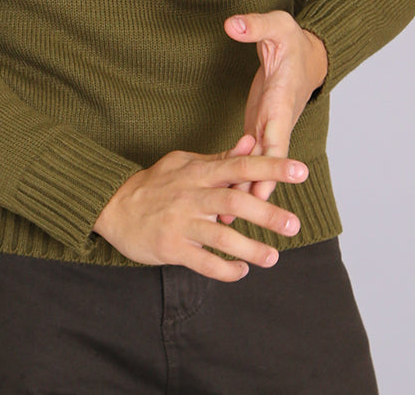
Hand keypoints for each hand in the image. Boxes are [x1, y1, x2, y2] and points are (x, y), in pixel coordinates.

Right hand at [93, 135, 307, 280]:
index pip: (240, 165)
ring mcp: (180, 221)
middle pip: (234, 200)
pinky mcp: (171, 246)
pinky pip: (202, 261)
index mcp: (198, 172)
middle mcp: (191, 194)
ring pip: (221, 234)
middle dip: (267, 213)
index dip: (271, 167)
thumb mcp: (185, 163)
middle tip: (294, 225)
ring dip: (250, 248)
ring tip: (273, 258)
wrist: (112, 206)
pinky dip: (224, 269)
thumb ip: (220, 158)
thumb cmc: (155, 184)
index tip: (301, 170)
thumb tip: (252, 142)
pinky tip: (240, 271)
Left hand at [224, 11, 327, 200]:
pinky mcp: (258, 126)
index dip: (269, 166)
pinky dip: (238, 175)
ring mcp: (268, 126)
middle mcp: (276, 120)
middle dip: (254, 191)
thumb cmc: (292, 38)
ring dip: (243, 190)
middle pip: (267, 163)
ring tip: (224, 221)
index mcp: (280, 101)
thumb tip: (232, 25)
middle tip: (237, 219)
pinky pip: (249, 156)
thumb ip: (254, 26)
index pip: (276, 137)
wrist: (308, 52)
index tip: (261, 190)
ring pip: (257, 165)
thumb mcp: (276, 25)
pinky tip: (224, 197)